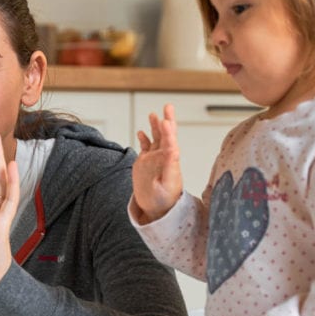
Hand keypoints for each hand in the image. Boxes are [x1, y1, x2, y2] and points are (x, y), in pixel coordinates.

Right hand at [132, 104, 182, 224]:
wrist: (157, 210)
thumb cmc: (164, 201)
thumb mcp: (168, 186)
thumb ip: (171, 167)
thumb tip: (173, 150)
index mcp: (171, 163)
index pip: (171, 143)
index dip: (169, 132)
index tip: (166, 121)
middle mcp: (164, 158)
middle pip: (167, 136)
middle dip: (167, 121)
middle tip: (168, 106)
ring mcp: (155, 160)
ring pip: (156, 139)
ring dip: (156, 127)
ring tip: (154, 114)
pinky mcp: (146, 163)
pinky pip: (146, 148)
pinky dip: (144, 139)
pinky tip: (141, 132)